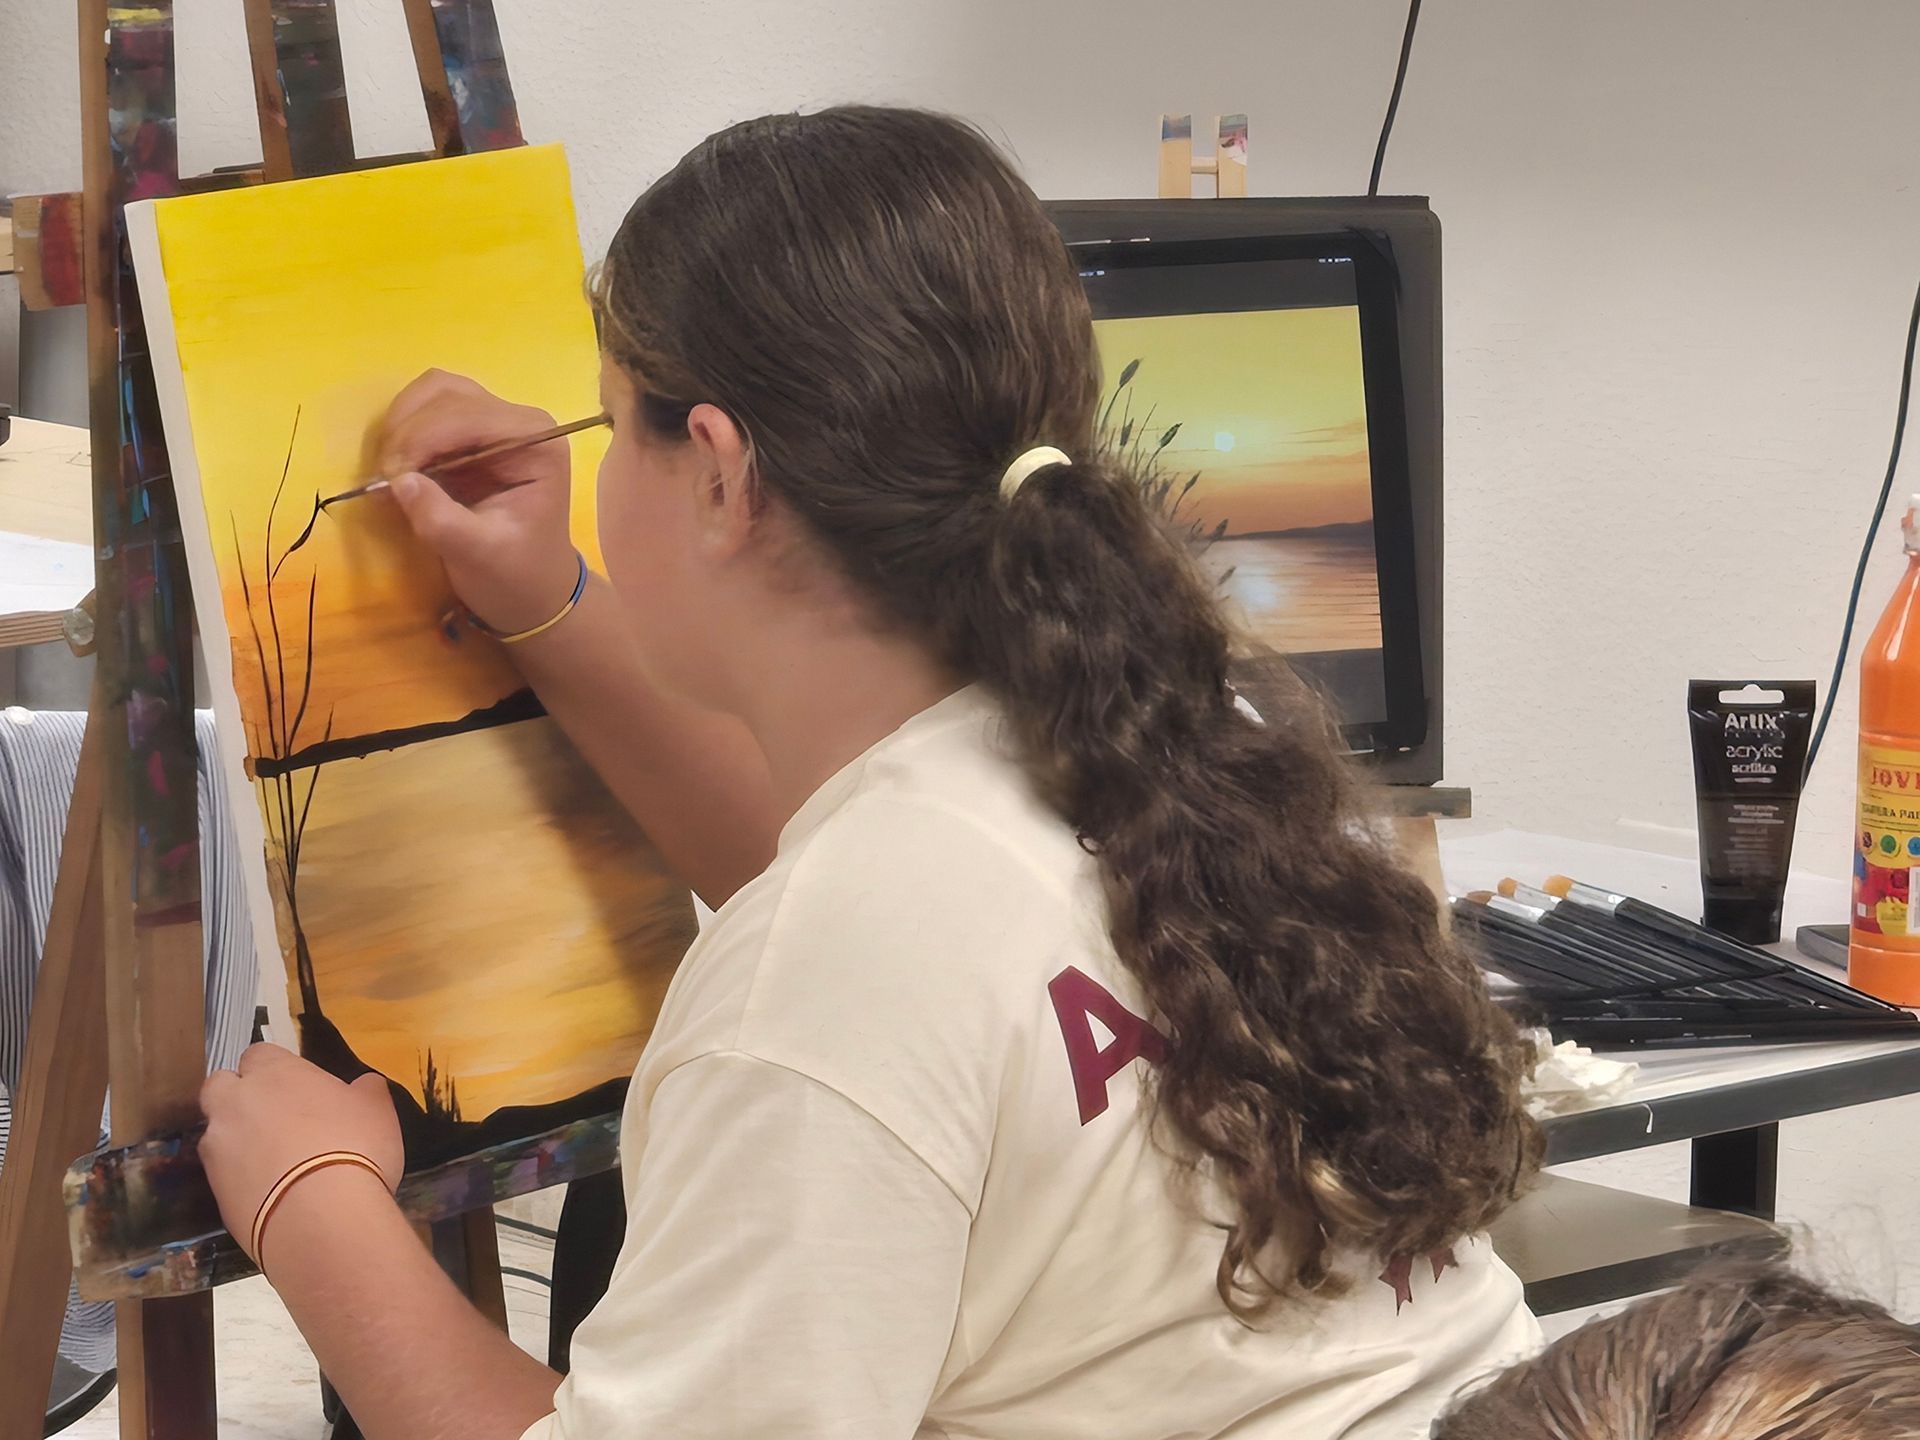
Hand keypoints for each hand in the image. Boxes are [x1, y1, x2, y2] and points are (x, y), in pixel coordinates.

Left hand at [200, 1044, 404, 1262]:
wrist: (322, 1218)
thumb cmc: (355, 1148)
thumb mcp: (378, 1110)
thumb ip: (364, 1090)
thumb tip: (363, 1085)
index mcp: (275, 1072)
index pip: (257, 1053)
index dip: (272, 1068)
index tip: (295, 1085)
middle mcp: (236, 1102)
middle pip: (218, 1084)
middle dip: (236, 1095)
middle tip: (270, 1116)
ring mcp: (218, 1146)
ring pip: (215, 1131)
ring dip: (234, 1138)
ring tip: (269, 1161)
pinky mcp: (213, 1189)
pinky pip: (220, 1172)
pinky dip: (237, 1176)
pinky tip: (267, 1192)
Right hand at [376, 368, 583, 636]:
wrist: (531, 591)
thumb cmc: (516, 574)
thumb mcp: (479, 555)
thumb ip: (442, 520)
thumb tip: (401, 481)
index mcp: (537, 443)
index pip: (469, 416)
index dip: (422, 439)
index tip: (393, 480)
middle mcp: (520, 421)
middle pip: (446, 395)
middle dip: (408, 434)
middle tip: (388, 481)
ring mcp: (496, 421)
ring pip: (433, 393)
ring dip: (402, 426)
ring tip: (393, 473)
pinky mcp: (472, 433)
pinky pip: (427, 410)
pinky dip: (404, 432)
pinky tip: (399, 468)